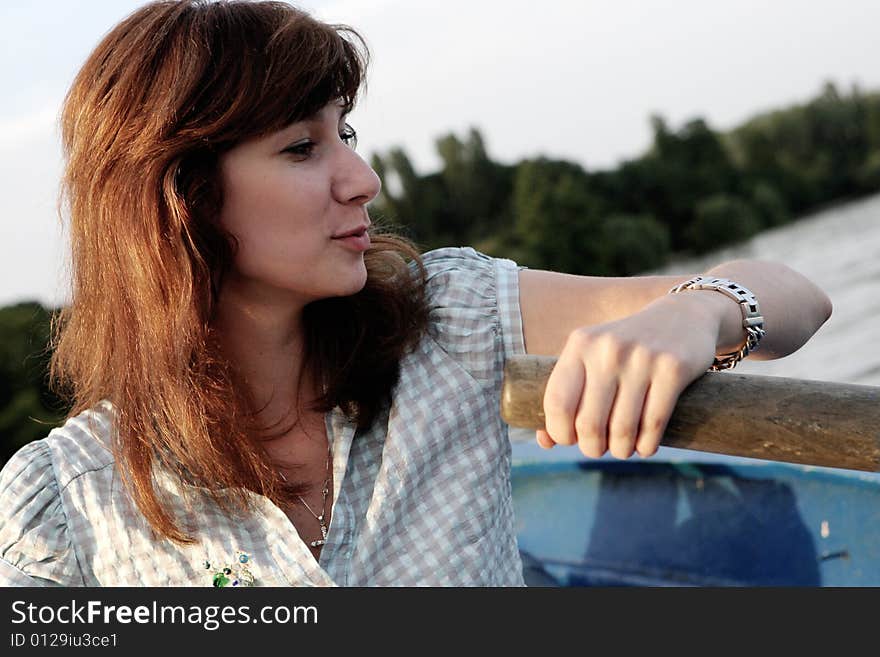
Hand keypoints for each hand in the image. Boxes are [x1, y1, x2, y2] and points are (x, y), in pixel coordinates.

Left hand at [536, 295, 719, 457]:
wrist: (683, 316)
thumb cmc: (625, 348)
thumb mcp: (591, 358)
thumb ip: (566, 394)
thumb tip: (544, 441)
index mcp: (580, 344)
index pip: (557, 402)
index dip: (559, 432)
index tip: (569, 439)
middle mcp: (608, 349)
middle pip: (589, 423)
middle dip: (592, 448)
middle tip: (598, 448)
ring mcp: (642, 358)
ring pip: (622, 430)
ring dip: (620, 450)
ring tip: (621, 448)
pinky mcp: (673, 369)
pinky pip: (653, 425)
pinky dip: (646, 446)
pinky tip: (644, 447)